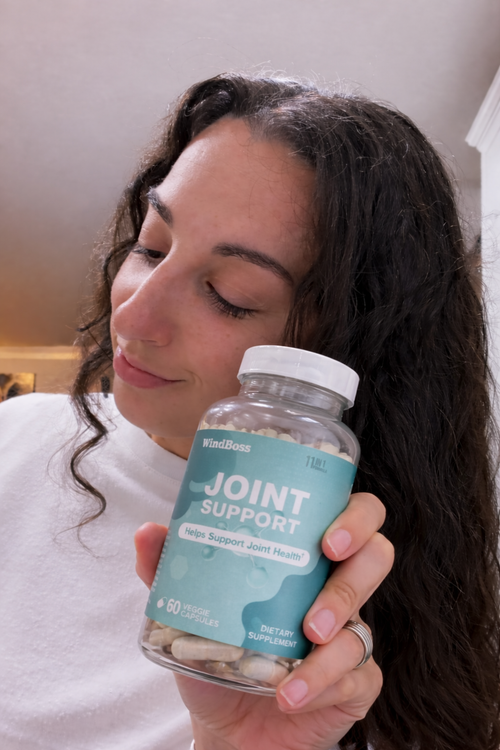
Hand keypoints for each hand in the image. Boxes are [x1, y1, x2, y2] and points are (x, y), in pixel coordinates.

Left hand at [135, 492, 393, 749]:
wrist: (225, 727)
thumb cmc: (217, 655)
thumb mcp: (189, 610)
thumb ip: (170, 569)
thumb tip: (148, 530)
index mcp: (305, 561)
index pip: (351, 518)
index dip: (354, 517)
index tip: (327, 532)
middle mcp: (335, 591)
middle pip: (377, 554)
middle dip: (359, 555)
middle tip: (329, 560)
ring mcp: (350, 637)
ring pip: (366, 618)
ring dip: (338, 623)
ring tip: (307, 634)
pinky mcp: (355, 683)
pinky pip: (356, 675)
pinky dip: (322, 682)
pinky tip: (290, 693)